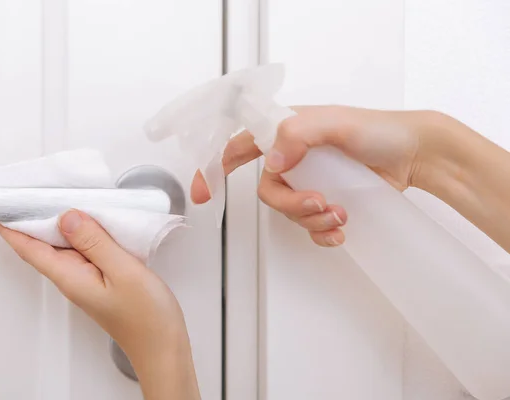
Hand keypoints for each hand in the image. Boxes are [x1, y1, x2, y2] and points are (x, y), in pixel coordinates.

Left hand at [0, 210, 199, 399]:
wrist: (163, 346)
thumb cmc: (146, 317)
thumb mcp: (123, 272)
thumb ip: (95, 243)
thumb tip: (67, 217)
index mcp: (71, 277)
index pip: (30, 249)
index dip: (11, 227)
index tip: (0, 205)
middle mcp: (73, 278)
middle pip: (44, 245)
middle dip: (34, 219)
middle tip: (34, 190)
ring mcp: (87, 279)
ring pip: (66, 246)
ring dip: (62, 223)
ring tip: (64, 198)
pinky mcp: (102, 278)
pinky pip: (85, 250)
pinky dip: (84, 233)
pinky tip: (94, 222)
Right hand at [192, 105, 437, 245]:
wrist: (415, 155)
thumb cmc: (379, 130)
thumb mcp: (337, 123)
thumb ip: (299, 133)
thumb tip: (274, 160)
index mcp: (287, 133)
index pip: (240, 147)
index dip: (215, 168)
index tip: (203, 192)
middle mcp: (293, 157)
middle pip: (269, 191)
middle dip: (291, 205)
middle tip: (320, 204)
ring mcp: (309, 181)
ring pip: (290, 212)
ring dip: (312, 220)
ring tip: (340, 215)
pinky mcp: (326, 201)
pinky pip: (309, 227)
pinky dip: (322, 233)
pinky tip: (340, 231)